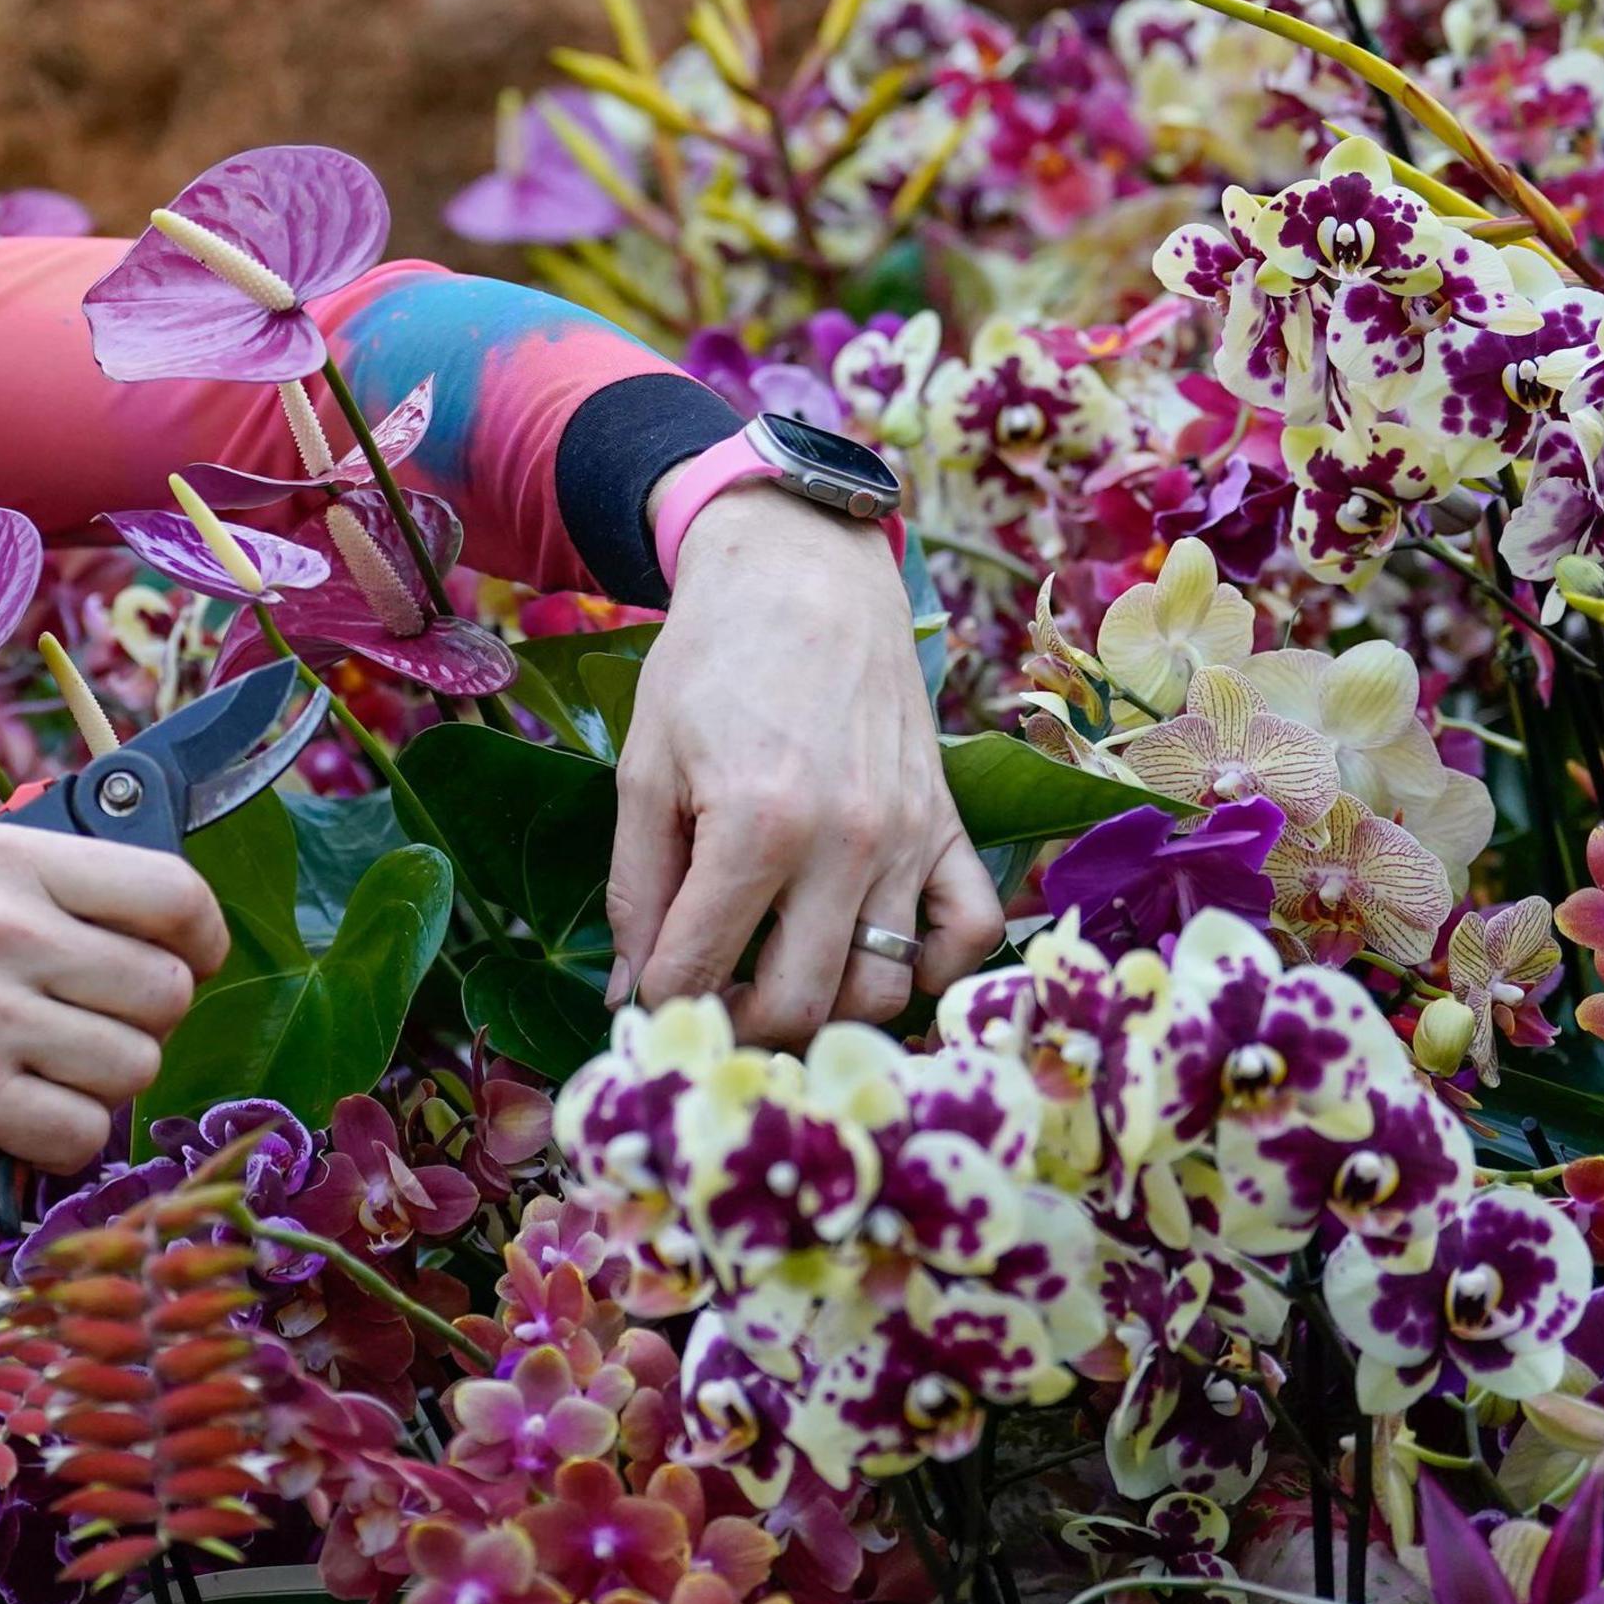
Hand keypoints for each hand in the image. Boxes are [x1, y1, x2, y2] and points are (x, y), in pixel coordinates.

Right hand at [0, 824, 223, 1307]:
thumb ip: (27, 884)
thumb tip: (140, 907)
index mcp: (4, 856)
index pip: (171, 891)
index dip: (196, 940)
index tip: (182, 963)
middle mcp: (4, 925)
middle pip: (167, 991)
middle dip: (140, 1025)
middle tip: (81, 1037)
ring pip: (135, 1067)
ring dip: (100, 1088)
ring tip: (34, 1080)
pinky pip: (81, 1134)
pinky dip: (60, 1144)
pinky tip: (10, 1125)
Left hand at [607, 487, 1000, 1044]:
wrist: (804, 576)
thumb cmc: (710, 664)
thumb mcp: (643, 769)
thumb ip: (636, 889)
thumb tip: (632, 993)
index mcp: (755, 826)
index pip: (697, 973)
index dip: (659, 1003)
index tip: (649, 1000)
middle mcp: (844, 843)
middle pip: (797, 1006)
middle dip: (740, 1027)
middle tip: (713, 1003)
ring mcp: (908, 839)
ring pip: (881, 991)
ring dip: (827, 1010)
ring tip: (781, 981)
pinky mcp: (948, 825)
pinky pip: (972, 932)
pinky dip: (931, 967)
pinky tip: (876, 953)